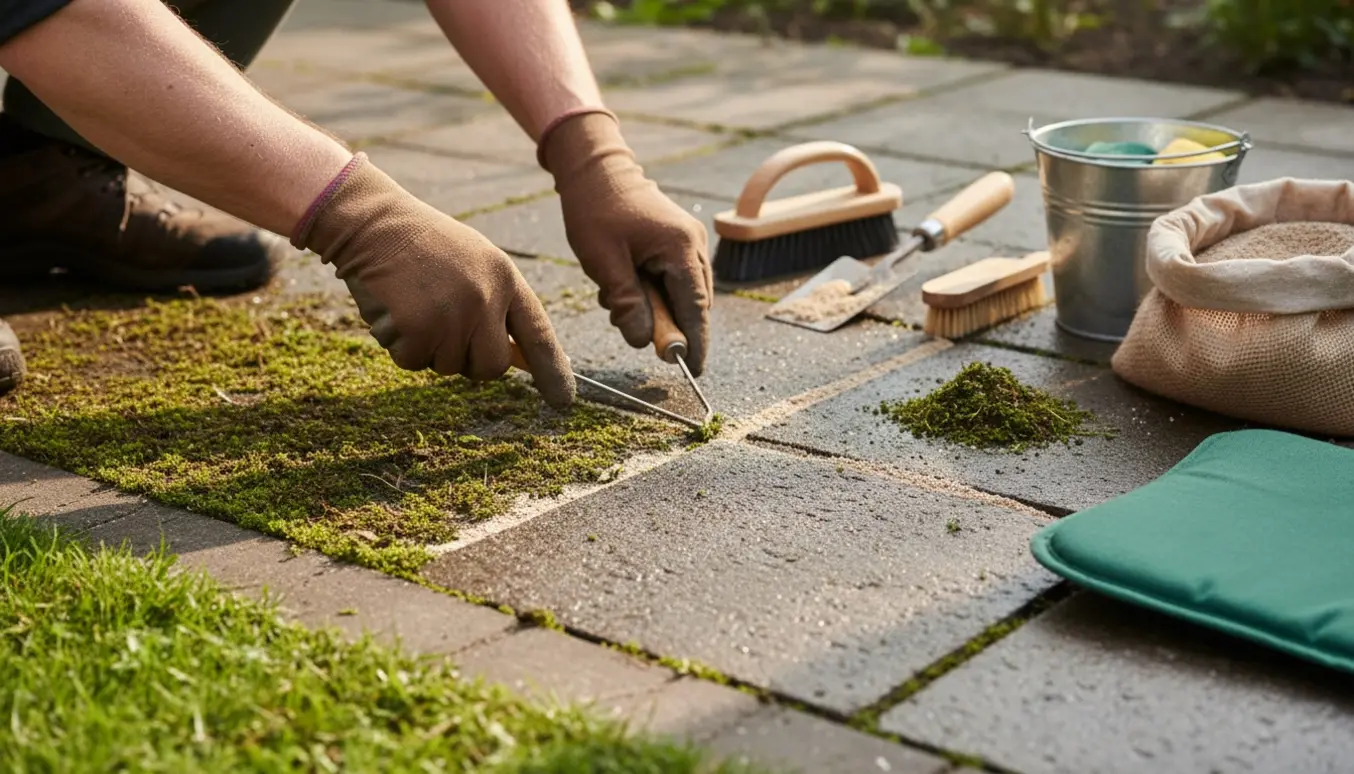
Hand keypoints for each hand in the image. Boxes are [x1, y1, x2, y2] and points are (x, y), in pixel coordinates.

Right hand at [291, 153, 574, 407]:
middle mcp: (486, 300)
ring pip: (448, 366)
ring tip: (415, 303)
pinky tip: (395, 308)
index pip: (538, 335)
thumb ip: (496, 305)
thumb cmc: (423, 245)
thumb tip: (513, 357)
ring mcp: (454, 315)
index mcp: (506, 279)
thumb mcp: (475, 264)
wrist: (374, 223)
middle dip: (468, 361)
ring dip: (428, 348)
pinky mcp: (419, 329)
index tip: (564, 401)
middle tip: (443, 328)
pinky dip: (399, 345)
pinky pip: (413, 362)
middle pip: (491, 367)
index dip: (553, 371)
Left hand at [540, 111, 712, 375]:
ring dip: (656, 308)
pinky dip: (654, 293)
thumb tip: (645, 342)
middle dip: (668, 325)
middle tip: (632, 328)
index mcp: (681, 248)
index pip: (696, 309)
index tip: (693, 371)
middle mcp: (694, 245)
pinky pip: (674, 280)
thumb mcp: (604, 262)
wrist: (595, 168)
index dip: (695, 343)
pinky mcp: (678, 241)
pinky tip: (623, 285)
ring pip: (683, 294)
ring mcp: (689, 241)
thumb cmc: (596, 210)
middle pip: (694, 304)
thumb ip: (627, 304)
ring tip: (617, 297)